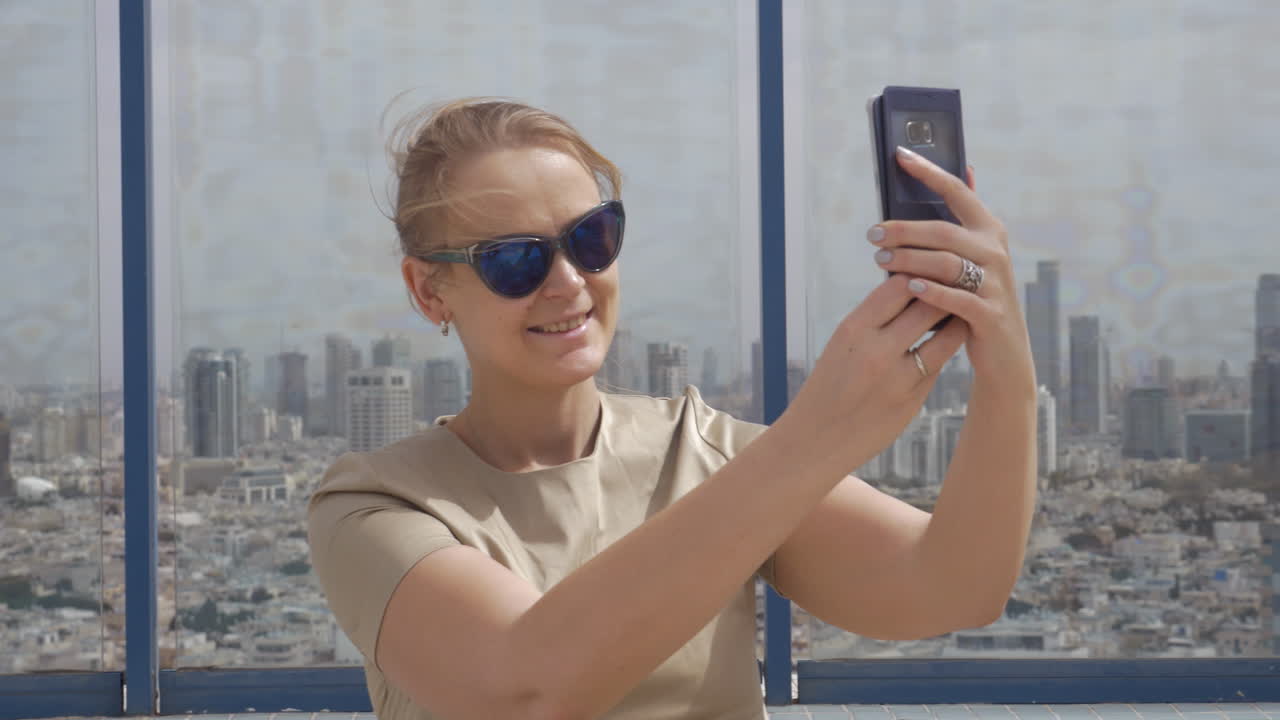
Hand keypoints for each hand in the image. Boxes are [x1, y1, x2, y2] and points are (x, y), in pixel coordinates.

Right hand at [777, 271, 968, 475]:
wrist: (815, 439)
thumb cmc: (828, 384)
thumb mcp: (841, 344)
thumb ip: (874, 319)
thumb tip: (908, 285)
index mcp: (853, 331)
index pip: (898, 285)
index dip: (916, 273)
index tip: (925, 269)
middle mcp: (877, 351)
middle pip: (928, 304)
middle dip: (943, 291)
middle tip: (954, 283)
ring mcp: (898, 378)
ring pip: (946, 335)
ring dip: (955, 319)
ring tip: (957, 310)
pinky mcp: (913, 401)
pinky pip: (939, 364)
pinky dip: (945, 349)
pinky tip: (946, 342)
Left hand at [868, 146, 1035, 398]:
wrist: (1005, 354)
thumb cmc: (975, 299)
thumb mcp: (970, 260)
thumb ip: (959, 223)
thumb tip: (960, 171)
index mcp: (989, 231)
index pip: (958, 192)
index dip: (929, 172)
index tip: (900, 154)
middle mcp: (996, 252)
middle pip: (944, 231)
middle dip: (904, 230)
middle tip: (872, 235)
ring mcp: (996, 284)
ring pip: (947, 263)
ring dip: (909, 260)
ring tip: (880, 262)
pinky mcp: (991, 314)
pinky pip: (958, 298)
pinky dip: (930, 292)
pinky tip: (907, 288)